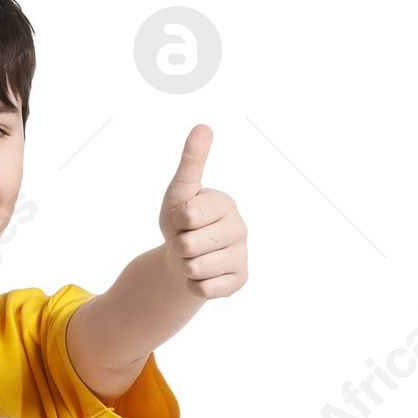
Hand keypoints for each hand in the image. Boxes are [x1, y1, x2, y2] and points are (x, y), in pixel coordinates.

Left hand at [159, 125, 247, 301]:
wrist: (185, 259)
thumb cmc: (182, 223)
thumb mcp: (180, 191)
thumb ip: (191, 161)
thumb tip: (203, 127)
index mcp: (226, 203)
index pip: (187, 216)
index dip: (175, 220)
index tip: (182, 218)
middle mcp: (240, 228)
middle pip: (188, 245)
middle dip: (178, 246)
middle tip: (187, 241)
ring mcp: (242, 256)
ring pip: (194, 269)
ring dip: (185, 267)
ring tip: (193, 258)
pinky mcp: (239, 281)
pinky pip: (203, 289)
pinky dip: (193, 286)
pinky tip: (202, 276)